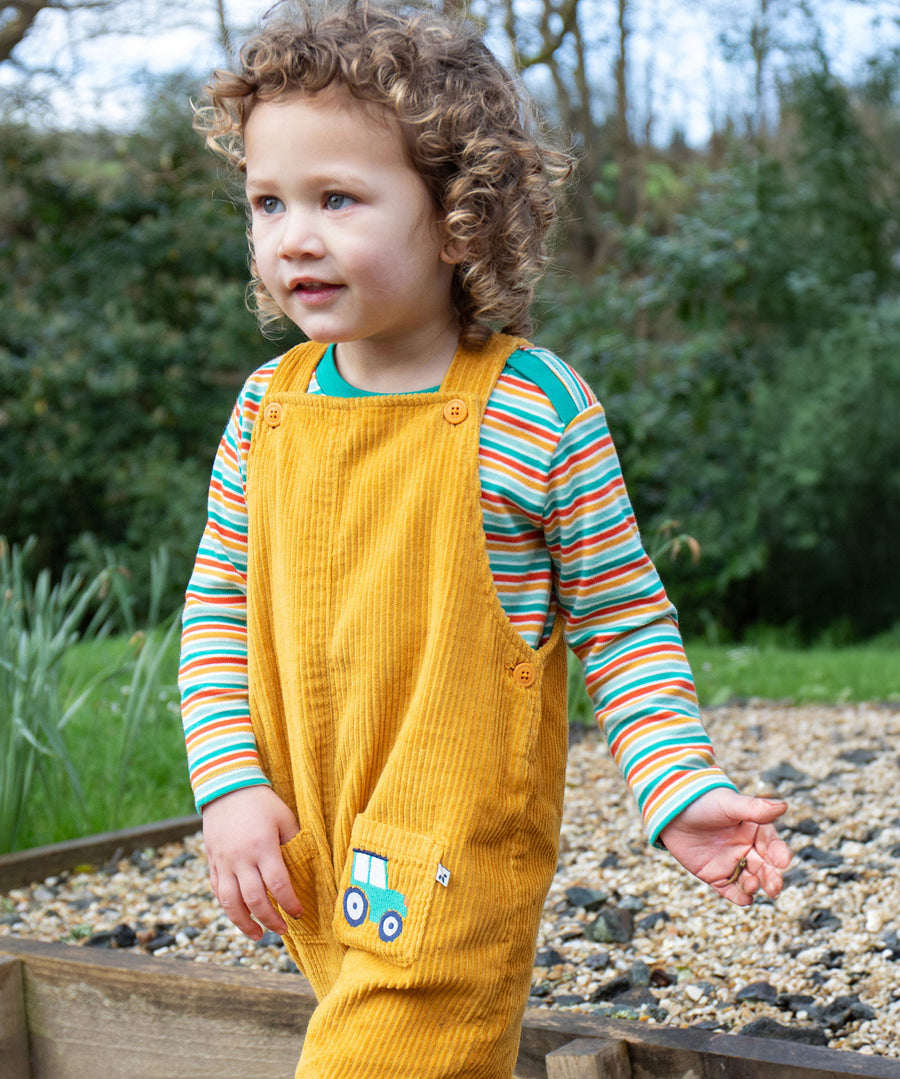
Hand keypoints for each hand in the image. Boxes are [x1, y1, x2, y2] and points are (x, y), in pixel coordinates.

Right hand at [201, 786, 301, 939]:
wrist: (226, 787)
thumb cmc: (261, 802)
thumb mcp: (284, 817)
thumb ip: (294, 842)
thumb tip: (305, 866)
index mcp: (263, 847)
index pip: (278, 884)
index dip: (289, 903)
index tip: (299, 913)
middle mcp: (241, 858)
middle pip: (255, 899)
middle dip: (270, 920)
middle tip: (282, 930)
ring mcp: (224, 862)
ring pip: (230, 902)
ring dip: (244, 923)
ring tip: (258, 935)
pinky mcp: (213, 862)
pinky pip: (218, 891)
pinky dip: (228, 907)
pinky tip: (239, 915)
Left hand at [659, 788, 791, 906]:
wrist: (671, 811)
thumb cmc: (703, 802)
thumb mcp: (729, 804)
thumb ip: (755, 808)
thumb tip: (784, 806)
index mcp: (755, 830)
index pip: (772, 845)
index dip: (779, 854)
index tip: (783, 861)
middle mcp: (746, 849)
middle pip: (765, 867)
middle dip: (772, 877)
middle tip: (775, 887)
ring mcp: (731, 863)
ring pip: (750, 880)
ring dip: (755, 886)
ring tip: (753, 885)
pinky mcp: (714, 875)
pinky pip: (729, 890)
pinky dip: (738, 896)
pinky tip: (744, 899)